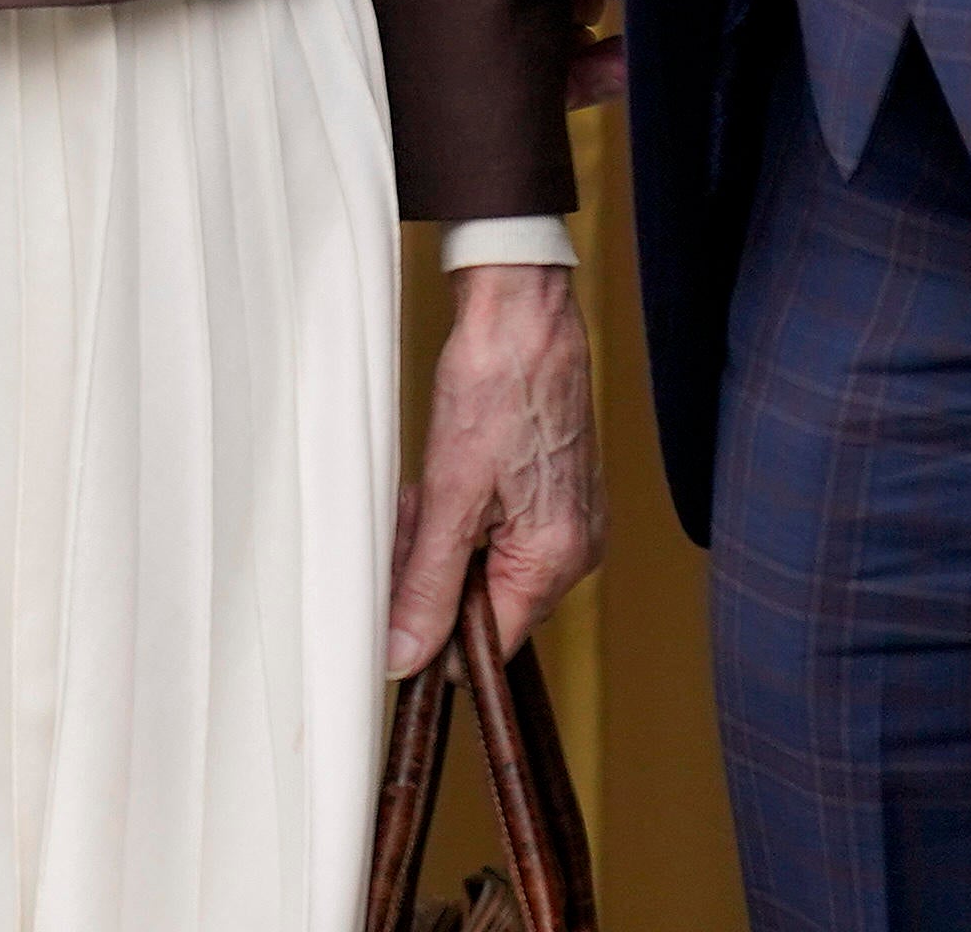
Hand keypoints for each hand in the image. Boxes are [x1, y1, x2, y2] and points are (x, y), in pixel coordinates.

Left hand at [387, 261, 600, 674]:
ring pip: (484, 569)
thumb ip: (427, 586)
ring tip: (427, 491)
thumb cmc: (495, 385)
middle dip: (433, 574)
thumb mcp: (448, 496)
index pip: (488, 647)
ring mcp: (569, 523)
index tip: (396, 591)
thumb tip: (405, 658)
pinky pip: (499, 535)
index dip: (432, 629)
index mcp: (554, 561)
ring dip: (442, 542)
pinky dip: (464, 517)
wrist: (522, 312)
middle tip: (411, 518)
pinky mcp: (556, 497)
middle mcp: (574, 551)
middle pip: (483, 607)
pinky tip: (449, 477)